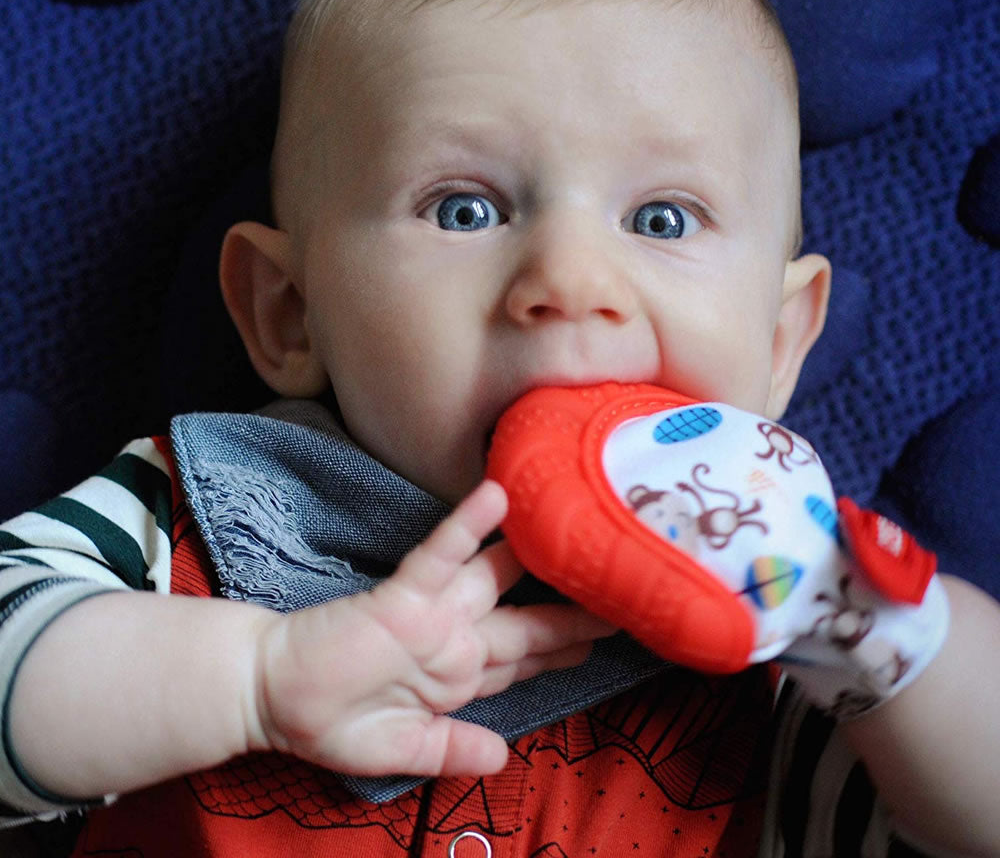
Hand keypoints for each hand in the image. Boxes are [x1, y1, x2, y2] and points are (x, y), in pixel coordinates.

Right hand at [249, 480, 613, 777]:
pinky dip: (468, 528)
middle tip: (624, 592)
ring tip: (581, 531)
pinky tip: (496, 496)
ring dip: (534, 557)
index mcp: (458, 676)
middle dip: (574, 612)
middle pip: (527, 623)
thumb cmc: (331, 722)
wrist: (272, 696)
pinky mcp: (404, 595)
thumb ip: (452, 750)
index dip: (562, 651)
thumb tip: (505, 755)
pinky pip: (441, 556)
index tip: (603, 639)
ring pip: (496, 579)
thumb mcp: (400, 751)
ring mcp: (434, 614)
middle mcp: (455, 639)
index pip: (523, 662)